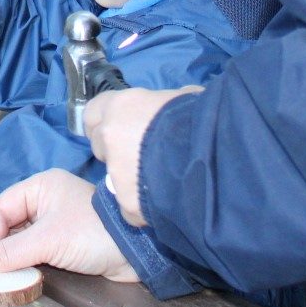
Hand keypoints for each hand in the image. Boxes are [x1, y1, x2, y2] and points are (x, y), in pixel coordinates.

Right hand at [0, 169, 136, 281]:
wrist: (138, 252)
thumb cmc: (92, 234)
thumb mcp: (46, 241)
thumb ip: (8, 252)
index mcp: (40, 187)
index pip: (1, 208)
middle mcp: (47, 200)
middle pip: (9, 224)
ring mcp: (57, 221)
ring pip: (21, 239)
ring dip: (12, 257)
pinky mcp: (67, 241)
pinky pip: (37, 250)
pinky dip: (27, 263)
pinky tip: (20, 275)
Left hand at [82, 86, 199, 225]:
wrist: (213, 156)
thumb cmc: (200, 118)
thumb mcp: (182, 98)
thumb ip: (163, 105)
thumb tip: (169, 106)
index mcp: (120, 106)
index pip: (93, 112)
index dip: (106, 122)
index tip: (118, 129)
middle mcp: (109, 135)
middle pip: (99, 145)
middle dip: (115, 151)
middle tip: (140, 156)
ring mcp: (116, 170)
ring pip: (113, 177)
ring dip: (128, 179)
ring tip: (159, 182)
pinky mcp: (127, 201)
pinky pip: (129, 207)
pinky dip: (142, 208)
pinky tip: (164, 204)